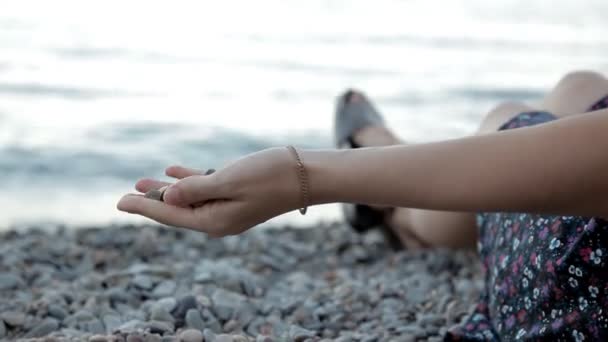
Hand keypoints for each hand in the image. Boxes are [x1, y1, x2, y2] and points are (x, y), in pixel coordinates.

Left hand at [117, 147, 300, 236]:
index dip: (143, 206)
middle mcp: (219, 219)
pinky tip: (175, 171)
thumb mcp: (229, 181)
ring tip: (143, 180)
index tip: (119, 201)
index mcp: (215, 221)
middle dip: (151, 200)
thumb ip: (195, 190)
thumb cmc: (270, 175)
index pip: (170, 214)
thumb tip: (167, 197)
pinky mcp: (238, 195)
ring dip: (167, 189)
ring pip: (189, 199)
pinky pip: (206, 189)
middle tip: (124, 195)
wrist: (308, 175)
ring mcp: (229, 208)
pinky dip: (190, 181)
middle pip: (176, 210)